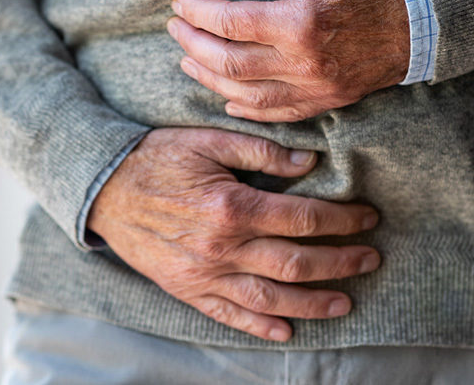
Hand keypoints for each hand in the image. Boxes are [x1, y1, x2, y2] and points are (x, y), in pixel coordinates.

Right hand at [87, 128, 380, 341]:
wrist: (102, 188)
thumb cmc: (156, 158)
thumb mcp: (207, 141)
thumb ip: (260, 151)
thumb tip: (308, 161)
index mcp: (231, 206)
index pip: (303, 219)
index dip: (343, 221)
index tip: (368, 217)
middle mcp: (221, 247)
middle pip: (297, 263)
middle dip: (342, 262)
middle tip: (371, 259)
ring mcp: (203, 274)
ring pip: (271, 299)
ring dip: (314, 303)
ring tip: (345, 300)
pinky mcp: (186, 289)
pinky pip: (229, 315)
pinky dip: (261, 328)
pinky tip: (288, 331)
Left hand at [166, 0, 410, 122]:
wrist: (434, 16)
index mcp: (301, 24)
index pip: (230, 23)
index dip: (198, 14)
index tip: (179, 3)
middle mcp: (305, 63)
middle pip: (230, 64)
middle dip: (194, 45)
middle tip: (174, 29)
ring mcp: (318, 87)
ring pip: (247, 95)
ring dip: (211, 80)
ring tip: (188, 60)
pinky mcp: (330, 100)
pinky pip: (279, 114)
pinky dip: (247, 110)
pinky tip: (227, 100)